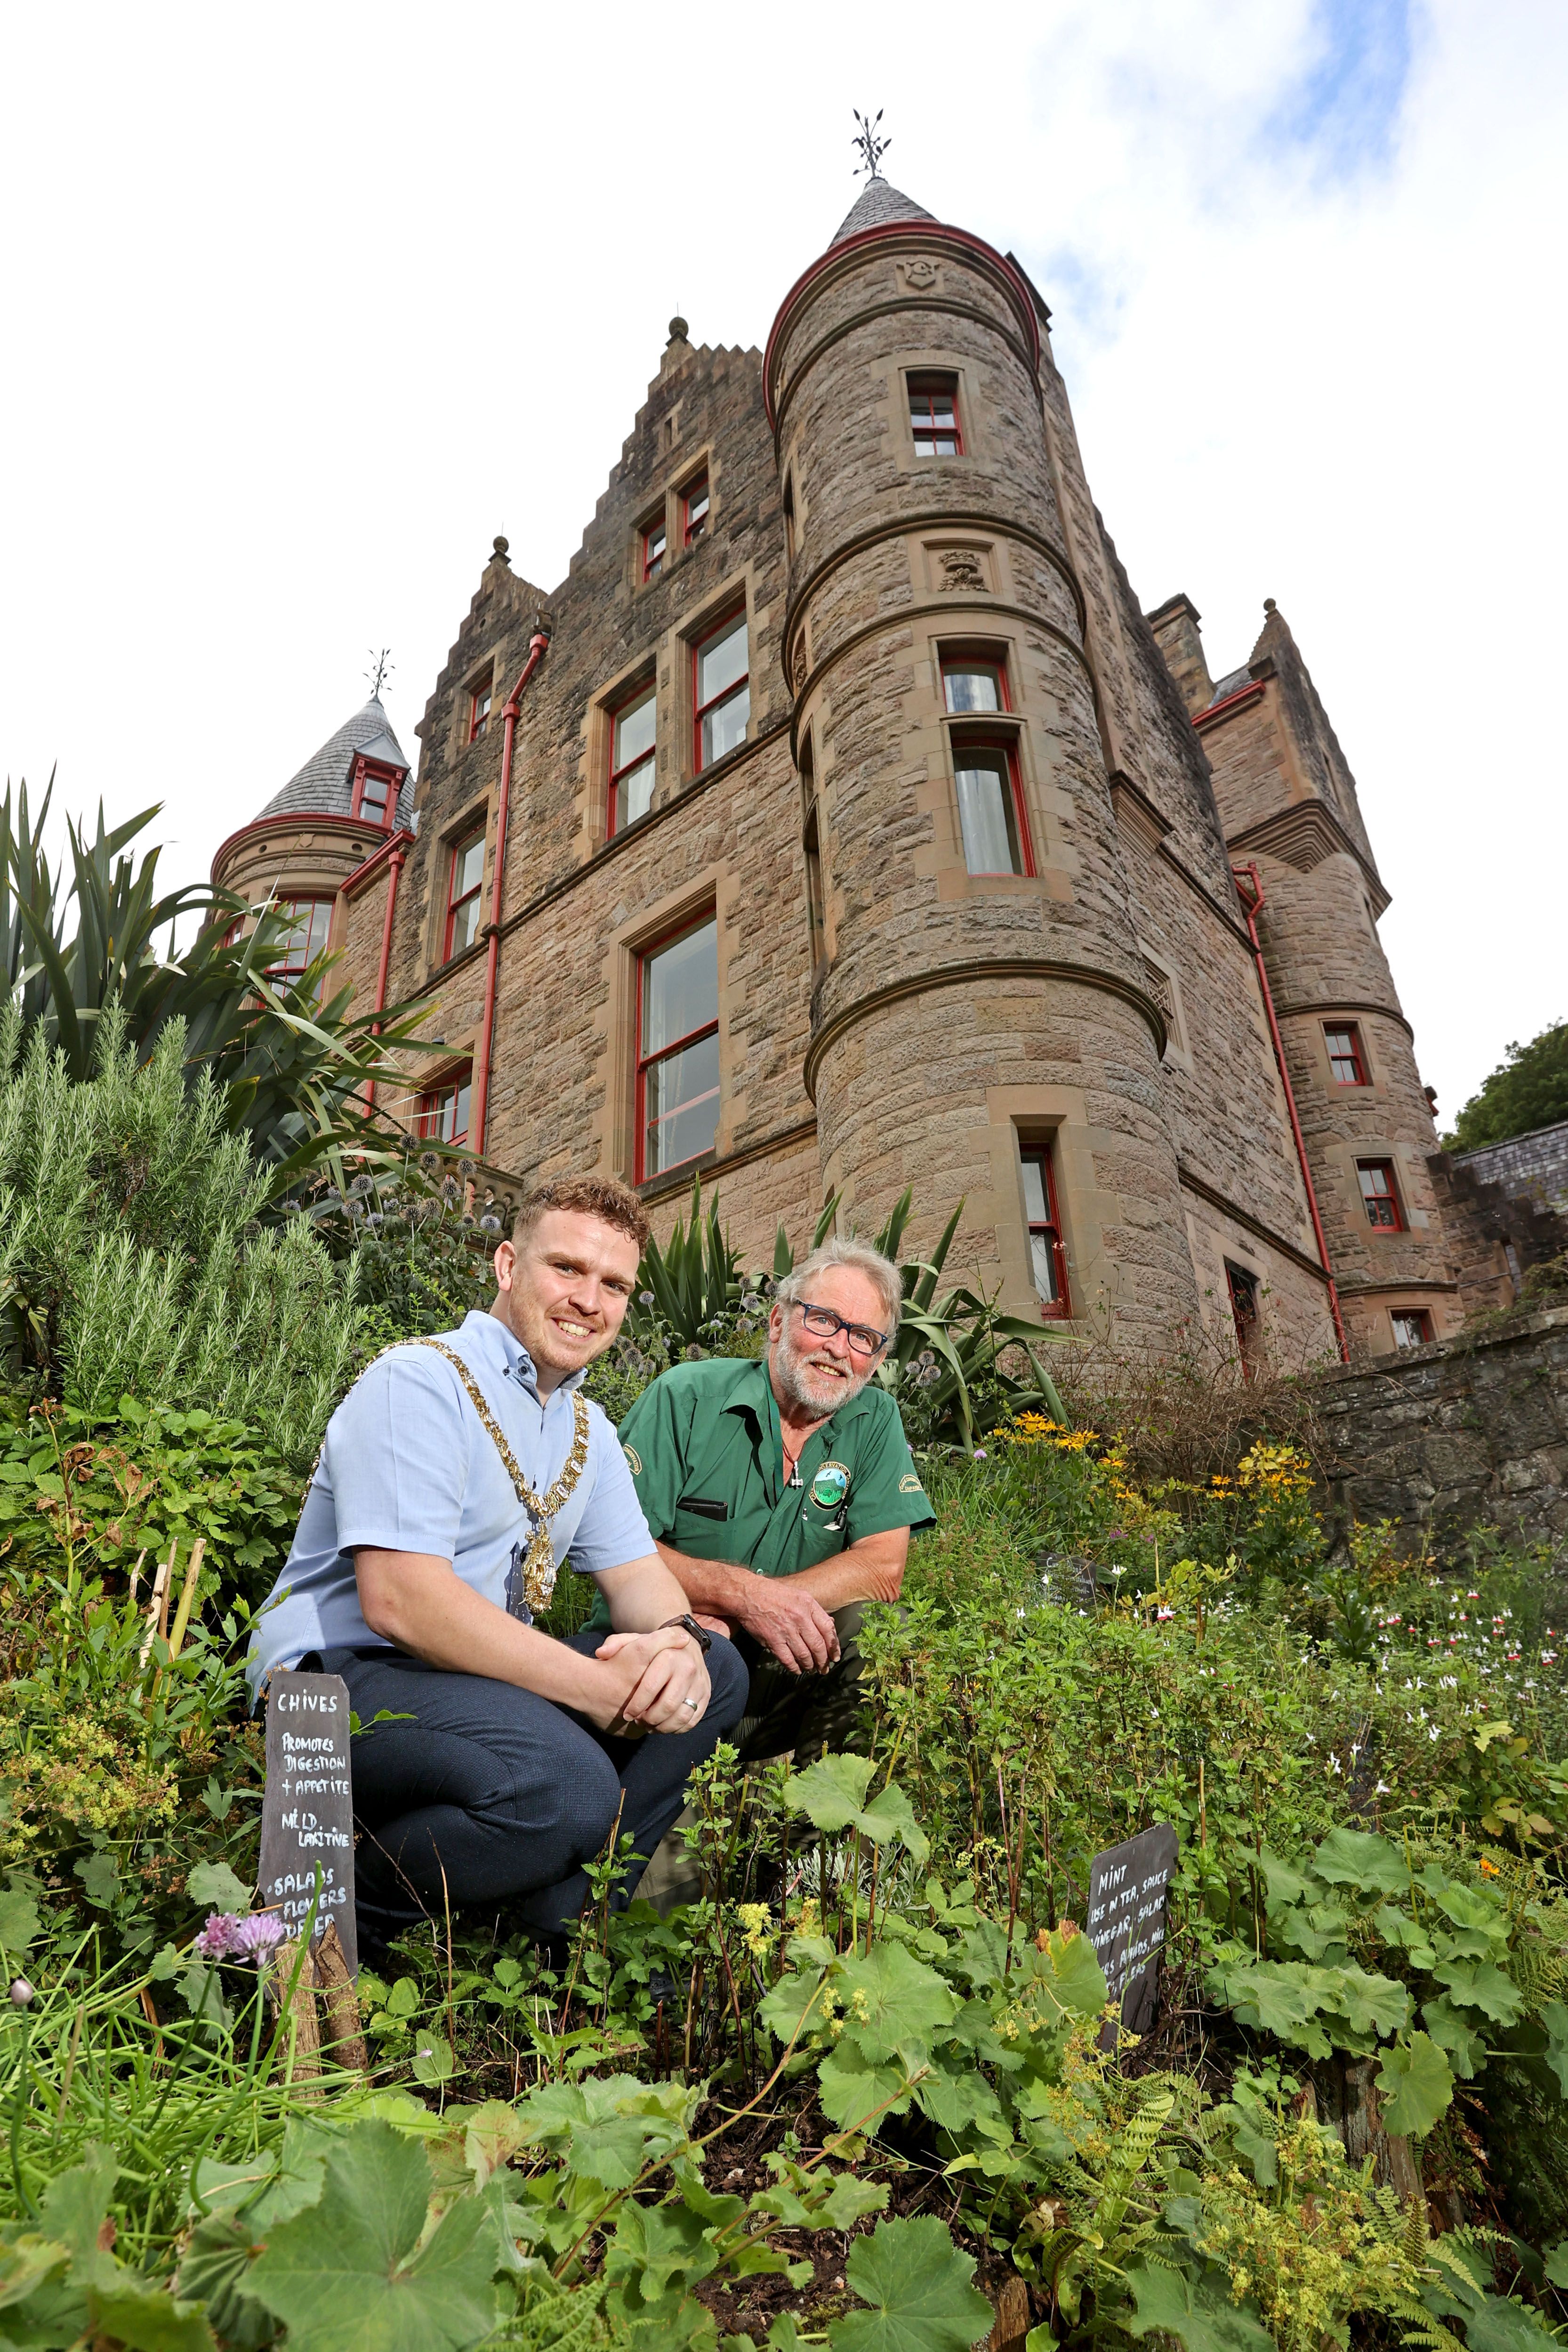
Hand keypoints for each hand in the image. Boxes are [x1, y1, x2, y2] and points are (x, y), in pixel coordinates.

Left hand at [592, 1627, 710, 1733]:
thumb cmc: (653, 1650)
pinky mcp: (706, 1695)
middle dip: (650, 1719)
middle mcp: (688, 1668)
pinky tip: (664, 1726)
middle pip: (668, 1706)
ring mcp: (700, 1683)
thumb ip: (615, 1645)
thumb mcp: (634, 1642)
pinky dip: (677, 1728)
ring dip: (664, 1727)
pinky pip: (692, 1719)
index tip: (627, 1714)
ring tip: (650, 1726)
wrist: (685, 1647)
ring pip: (682, 1715)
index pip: (650, 1688)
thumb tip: (601, 1654)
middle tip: (639, 1722)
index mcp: (669, 1655)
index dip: (636, 1705)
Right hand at [733, 1574, 838, 1673]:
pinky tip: (797, 1669)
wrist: (749, 1595)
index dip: (834, 1646)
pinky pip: (788, 1660)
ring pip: (804, 1655)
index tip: (835, 1656)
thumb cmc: (775, 1594)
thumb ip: (814, 1611)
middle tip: (824, 1668)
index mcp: (808, 1605)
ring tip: (811, 1669)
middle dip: (823, 1661)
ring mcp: (786, 1630)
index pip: (828, 1630)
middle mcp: (800, 1618)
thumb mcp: (800, 1595)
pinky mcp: (773, 1640)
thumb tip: (829, 1626)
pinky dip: (794, 1668)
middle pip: (818, 1646)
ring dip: (810, 1665)